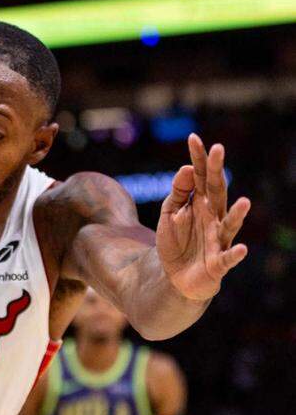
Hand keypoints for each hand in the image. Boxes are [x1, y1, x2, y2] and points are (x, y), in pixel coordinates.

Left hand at [157, 134, 250, 299]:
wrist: (174, 277)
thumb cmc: (176, 242)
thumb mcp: (169, 213)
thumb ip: (178, 192)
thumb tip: (187, 168)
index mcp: (201, 204)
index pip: (201, 177)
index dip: (199, 159)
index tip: (193, 138)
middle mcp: (213, 218)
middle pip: (217, 192)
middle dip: (217, 172)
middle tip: (218, 150)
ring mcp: (218, 239)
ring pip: (230, 224)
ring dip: (237, 214)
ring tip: (244, 201)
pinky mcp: (218, 263)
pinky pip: (228, 258)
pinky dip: (235, 254)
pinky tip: (242, 249)